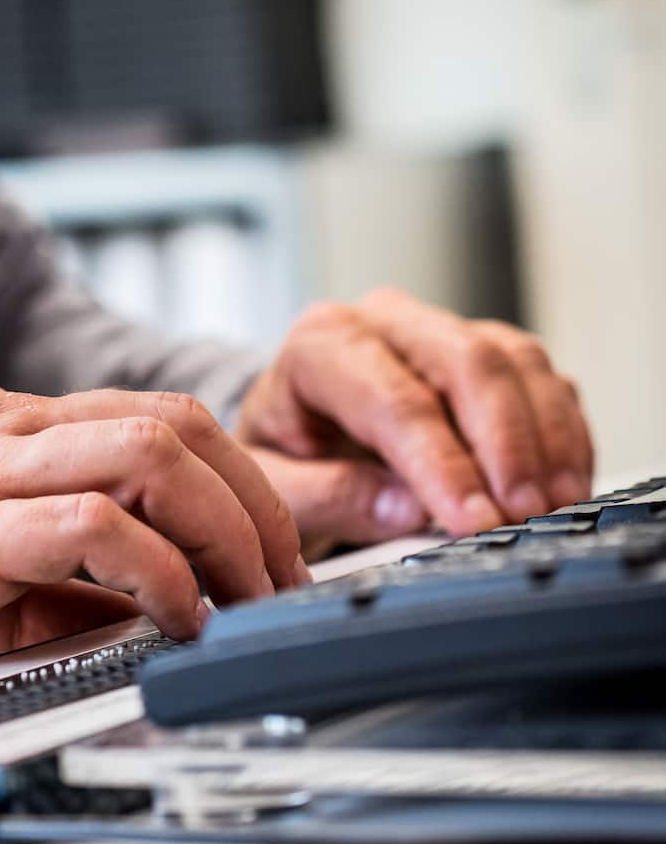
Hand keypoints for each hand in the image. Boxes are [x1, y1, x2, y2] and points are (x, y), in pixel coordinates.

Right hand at [0, 383, 302, 716]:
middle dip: (255, 500)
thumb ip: (50, 568)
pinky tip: (178, 617)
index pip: (154, 416)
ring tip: (252, 598)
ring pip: (147, 456)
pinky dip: (159, 572)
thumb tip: (144, 604)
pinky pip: (90, 529)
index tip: (268, 544)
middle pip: (173, 422)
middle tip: (284, 574)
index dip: (233, 477)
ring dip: (227, 532)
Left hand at [236, 288, 593, 552]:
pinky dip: (562, 432)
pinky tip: (565, 483)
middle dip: (505, 445)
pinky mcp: (485, 352)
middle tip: (523, 513)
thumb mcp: (277, 486)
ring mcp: (440, 331)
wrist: (293, 430)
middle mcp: (385, 322)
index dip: (442, 465)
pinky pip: (540, 377)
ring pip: (515, 361)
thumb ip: (330, 496)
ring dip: (545, 438)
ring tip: (553, 506)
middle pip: (467, 363)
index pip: (395, 401)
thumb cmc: (281, 454)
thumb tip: (404, 509)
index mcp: (322, 345)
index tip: (474, 521)